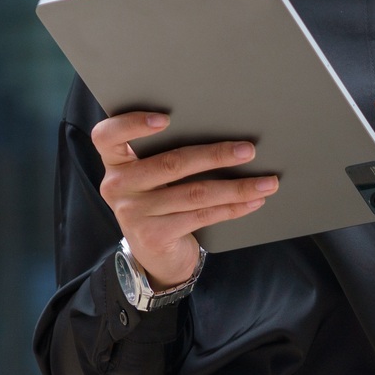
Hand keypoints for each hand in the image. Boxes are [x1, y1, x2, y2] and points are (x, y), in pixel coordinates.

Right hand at [91, 112, 277, 287]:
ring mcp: (132, 212)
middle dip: (216, 155)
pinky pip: (201, 216)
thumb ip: (168, 155)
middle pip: (171, 163)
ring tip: (267, 182)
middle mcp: (118, 185)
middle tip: (248, 150)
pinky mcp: (152, 235)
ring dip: (237, 186)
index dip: (133, 124)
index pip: (107, 136)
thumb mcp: (154, 178)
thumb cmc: (161, 203)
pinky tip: (254, 201)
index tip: (166, 118)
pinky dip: (233, 207)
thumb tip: (225, 132)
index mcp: (116, 162)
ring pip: (195, 193)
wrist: (156, 256)